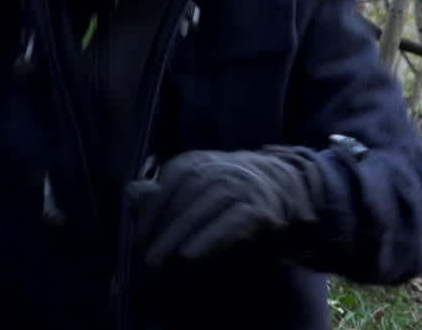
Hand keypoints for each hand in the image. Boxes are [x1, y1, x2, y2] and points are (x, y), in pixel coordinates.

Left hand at [127, 147, 321, 266]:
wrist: (289, 190)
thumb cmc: (232, 193)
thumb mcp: (198, 186)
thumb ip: (165, 191)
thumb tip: (132, 191)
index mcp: (201, 161)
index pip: (171, 178)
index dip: (151, 209)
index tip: (139, 237)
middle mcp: (223, 167)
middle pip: (187, 191)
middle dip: (163, 226)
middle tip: (148, 256)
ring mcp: (244, 185)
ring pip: (207, 205)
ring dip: (180, 234)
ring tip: (161, 260)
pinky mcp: (260, 208)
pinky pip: (231, 222)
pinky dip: (209, 238)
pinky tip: (190, 255)